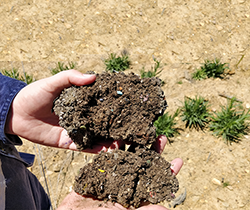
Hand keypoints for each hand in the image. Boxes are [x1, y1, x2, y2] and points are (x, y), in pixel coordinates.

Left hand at [5, 70, 121, 152]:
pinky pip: (82, 147)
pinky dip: (94, 149)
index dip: (111, 108)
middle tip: (126, 131)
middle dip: (113, 128)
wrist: (16, 112)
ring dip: (107, 141)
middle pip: (100, 124)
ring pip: (95, 137)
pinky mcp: (66, 142)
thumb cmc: (34, 93)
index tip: (125, 110)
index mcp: (79, 103)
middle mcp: (80, 117)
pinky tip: (105, 150)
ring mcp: (74, 130)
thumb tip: (93, 76)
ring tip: (120, 144)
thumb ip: (71, 77)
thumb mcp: (53, 82)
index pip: (99, 105)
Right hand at [57, 135, 182, 209]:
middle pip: (144, 165)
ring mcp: (113, 175)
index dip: (168, 172)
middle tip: (162, 137)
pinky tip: (120, 135)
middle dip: (154, 151)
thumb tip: (166, 209)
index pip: (156, 183)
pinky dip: (114, 145)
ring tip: (143, 130)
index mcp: (136, 196)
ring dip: (136, 144)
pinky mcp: (100, 169)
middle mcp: (127, 183)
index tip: (179, 160)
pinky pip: (108, 155)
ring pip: (128, 156)